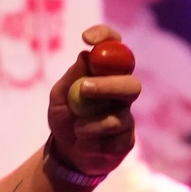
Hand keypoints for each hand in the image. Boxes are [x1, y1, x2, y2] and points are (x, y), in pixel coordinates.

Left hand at [47, 25, 138, 177]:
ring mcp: (126, 118)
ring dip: (91, 125)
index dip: (106, 38)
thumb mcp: (59, 97)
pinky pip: (115, 142)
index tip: (86, 39)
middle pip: (131, 84)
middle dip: (108, 86)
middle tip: (84, 89)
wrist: (67, 153)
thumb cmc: (64, 117)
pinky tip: (84, 146)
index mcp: (107, 76)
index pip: (115, 49)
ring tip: (76, 130)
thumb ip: (71, 77)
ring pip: (118, 119)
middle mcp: (122, 94)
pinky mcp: (127, 141)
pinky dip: (93, 144)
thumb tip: (85, 55)